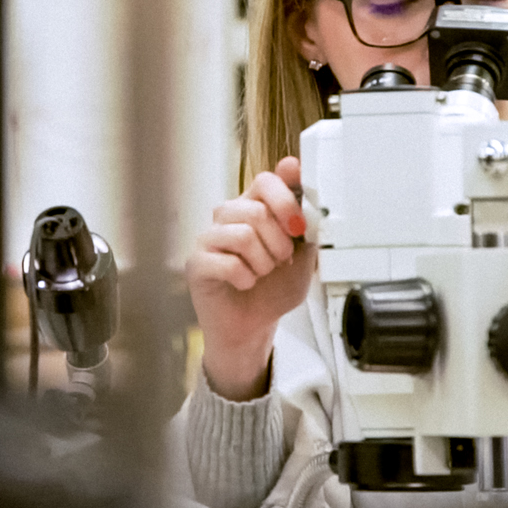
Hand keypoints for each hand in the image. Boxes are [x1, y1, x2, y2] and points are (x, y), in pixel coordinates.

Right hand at [186, 157, 314, 400]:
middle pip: (257, 210)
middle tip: (280, 261)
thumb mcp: (304, 259)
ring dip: (263, 263)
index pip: (266, 180)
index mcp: (254, 207)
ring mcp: (209, 238)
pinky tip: (244, 284)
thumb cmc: (273, 290)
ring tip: (261, 273)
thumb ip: (308, 230)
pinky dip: (245, 279)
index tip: (298, 223)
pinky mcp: (196, 262)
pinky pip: (228, 263)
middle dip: (279, 243)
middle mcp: (229, 217)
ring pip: (243, 235)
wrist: (254, 327)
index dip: (285, 198)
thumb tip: (310, 203)